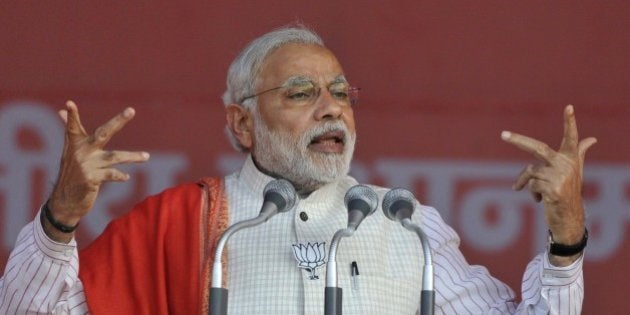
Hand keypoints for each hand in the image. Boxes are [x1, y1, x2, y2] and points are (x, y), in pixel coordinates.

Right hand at [46, 100, 149, 240]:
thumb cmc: (72, 172)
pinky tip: (127, 177)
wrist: (65, 201)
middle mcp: (80, 152)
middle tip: (132, 110)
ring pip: (114, 157)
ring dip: (132, 156)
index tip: (69, 103)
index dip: (72, 116)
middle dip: (118, 121)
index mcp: (75, 143)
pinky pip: (111, 175)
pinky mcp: (91, 179)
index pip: (74, 126)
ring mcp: (86, 165)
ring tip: (147, 157)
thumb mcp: (70, 151)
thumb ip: (70, 130)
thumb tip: (62, 111)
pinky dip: (119, 176)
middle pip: (103, 133)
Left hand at [501, 105, 595, 264]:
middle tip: (502, 134)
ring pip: (530, 172)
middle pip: (537, 148)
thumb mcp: (575, 171)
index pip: (571, 137)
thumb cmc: (569, 191)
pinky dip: (531, 192)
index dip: (570, 122)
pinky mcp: (552, 189)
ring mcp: (559, 177)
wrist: (569, 217)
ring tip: (535, 192)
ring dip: (525, 182)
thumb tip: (592, 139)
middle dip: (518, 141)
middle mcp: (566, 165)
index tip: (569, 107)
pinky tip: (541, 200)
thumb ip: (580, 152)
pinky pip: (530, 185)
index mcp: (571, 158)